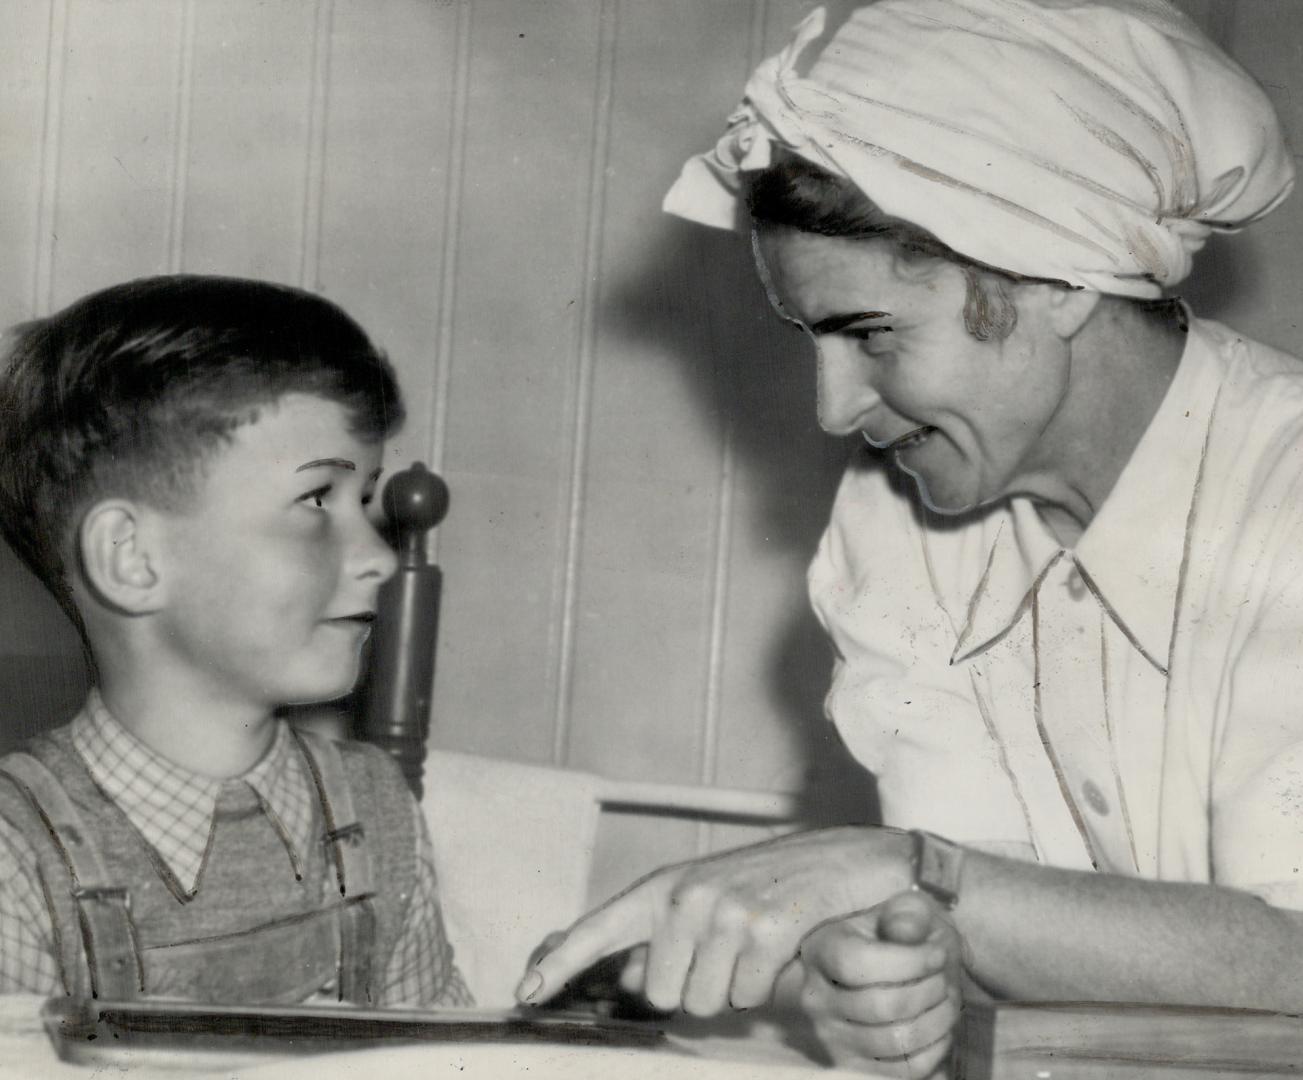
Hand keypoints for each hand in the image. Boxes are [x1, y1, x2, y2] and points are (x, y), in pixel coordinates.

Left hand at [515, 826, 912, 1014]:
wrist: (845, 860)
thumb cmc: (773, 884)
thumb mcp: (711, 900)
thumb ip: (668, 937)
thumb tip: (636, 977)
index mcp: (665, 888)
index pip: (599, 928)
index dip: (560, 964)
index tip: (527, 991)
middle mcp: (688, 896)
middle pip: (664, 995)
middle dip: (699, 988)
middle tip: (732, 952)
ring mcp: (727, 910)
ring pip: (706, 1003)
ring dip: (736, 990)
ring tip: (758, 947)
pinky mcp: (768, 928)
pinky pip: (749, 996)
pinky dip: (768, 986)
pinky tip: (783, 949)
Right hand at [798, 890, 962, 1078]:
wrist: (894, 970)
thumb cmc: (898, 936)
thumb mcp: (904, 910)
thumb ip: (906, 915)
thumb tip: (905, 933)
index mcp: (821, 950)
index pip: (856, 963)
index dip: (907, 961)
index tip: (938, 954)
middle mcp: (816, 998)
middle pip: (880, 1006)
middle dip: (928, 991)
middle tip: (946, 979)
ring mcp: (832, 1038)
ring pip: (895, 1041)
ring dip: (936, 1021)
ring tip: (948, 1000)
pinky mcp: (854, 1068)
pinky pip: (904, 1070)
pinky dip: (934, 1050)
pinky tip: (941, 1028)